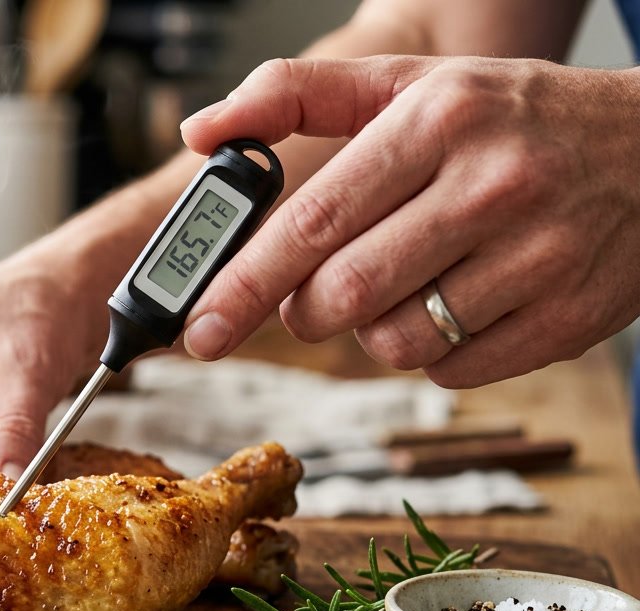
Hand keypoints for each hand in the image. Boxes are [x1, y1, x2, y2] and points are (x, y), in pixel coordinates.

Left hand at [178, 56, 639, 386]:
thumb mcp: (410, 83)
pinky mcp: (567, 319)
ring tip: (412, 277)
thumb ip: (296, 96)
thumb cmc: (509, 119)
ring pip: (391, 342)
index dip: (243, 284)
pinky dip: (434, 349)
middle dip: (306, 309)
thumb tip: (200, 131)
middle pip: (342, 297)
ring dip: (374, 327)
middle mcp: (490, 186)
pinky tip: (463, 300)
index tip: (198, 328)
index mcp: (437, 121)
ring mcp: (538, 257)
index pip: (312, 222)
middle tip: (318, 289)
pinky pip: (449, 371)